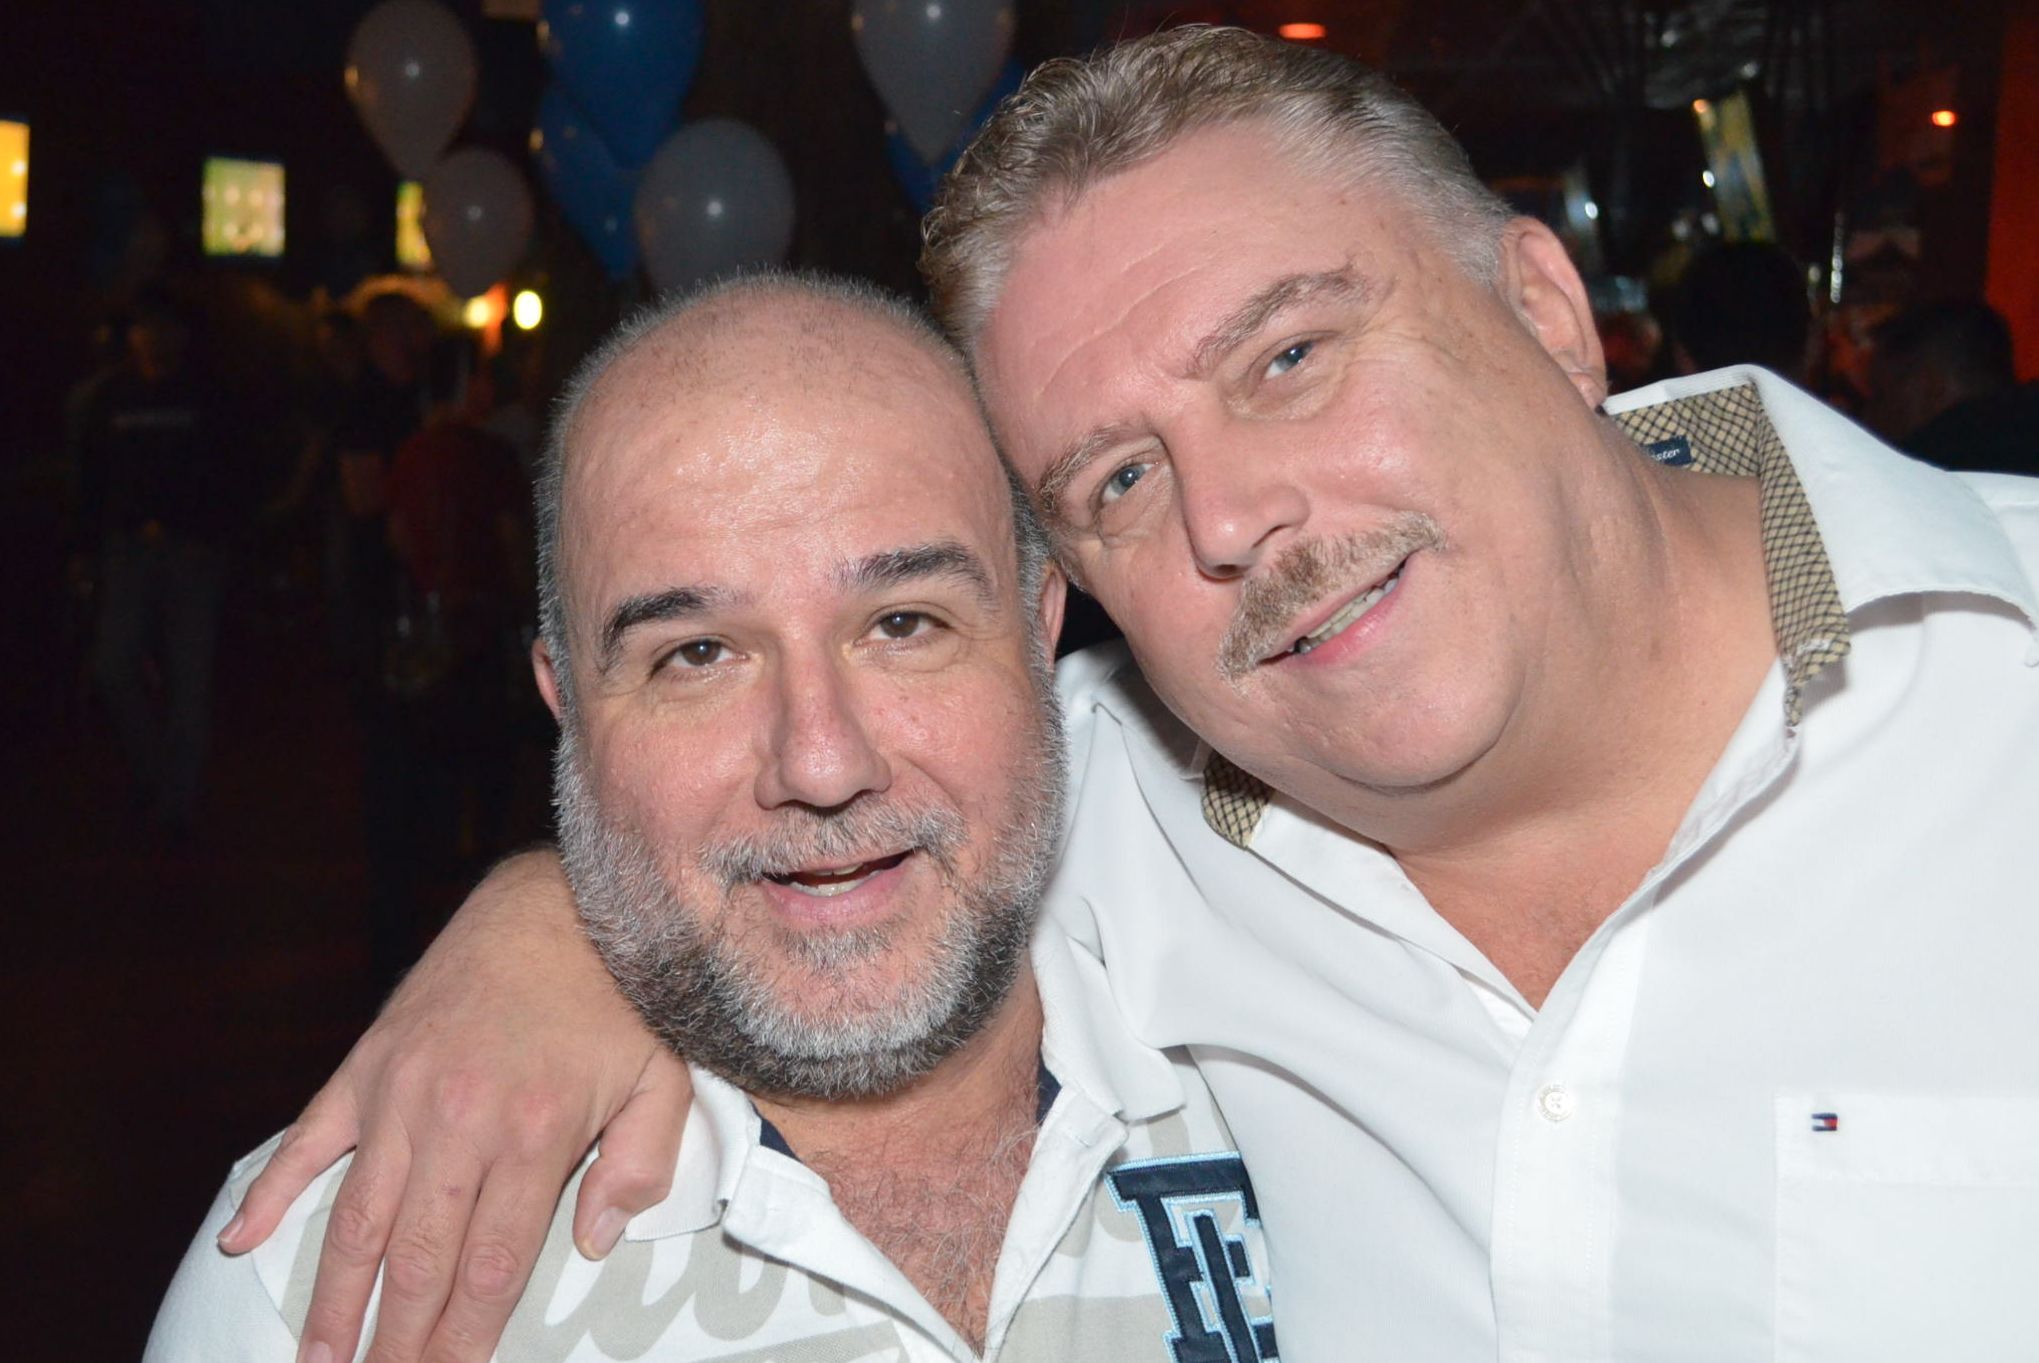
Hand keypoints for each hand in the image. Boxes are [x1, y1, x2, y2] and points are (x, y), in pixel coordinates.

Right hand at [218, 850, 692, 1362]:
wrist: (561, 899)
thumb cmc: (619, 997)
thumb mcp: (664, 1080)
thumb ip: (639, 1166)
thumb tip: (593, 1244)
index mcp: (534, 1134)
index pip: (488, 1268)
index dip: (462, 1340)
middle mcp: (459, 1120)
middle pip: (417, 1259)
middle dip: (393, 1339)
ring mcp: (402, 1091)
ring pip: (358, 1216)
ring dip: (332, 1296)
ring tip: (316, 1359)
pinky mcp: (369, 1060)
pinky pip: (310, 1136)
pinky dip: (274, 1190)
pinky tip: (241, 1240)